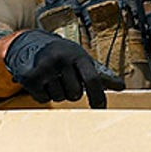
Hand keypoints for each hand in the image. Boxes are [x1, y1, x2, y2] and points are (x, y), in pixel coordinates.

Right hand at [3, 30, 125, 107]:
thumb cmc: (63, 55)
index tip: (100, 108)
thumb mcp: (81, 59)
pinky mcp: (30, 77)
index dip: (98, 97)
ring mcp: (44, 68)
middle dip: (72, 92)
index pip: (92, 79)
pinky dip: (44, 95)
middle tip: (66, 81)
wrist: (31, 43)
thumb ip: (100, 74)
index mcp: (77, 55)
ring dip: (58, 93)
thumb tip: (121, 86)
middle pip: (74, 94)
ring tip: (54, 79)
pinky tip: (43, 82)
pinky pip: (43, 99)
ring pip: (59, 98)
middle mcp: (61, 59)